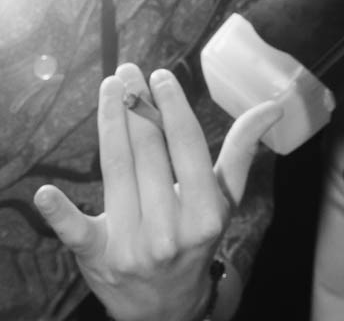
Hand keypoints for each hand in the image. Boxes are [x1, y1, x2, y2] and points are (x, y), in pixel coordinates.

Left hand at [33, 63, 280, 320]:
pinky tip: (46, 192)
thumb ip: (242, 151)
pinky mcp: (97, 257)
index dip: (171, 107)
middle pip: (148, 153)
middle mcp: (169, 232)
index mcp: (204, 214)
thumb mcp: (223, 200)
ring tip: (110, 88)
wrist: (163, 307)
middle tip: (128, 71)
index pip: (186, 147)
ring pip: (116, 171)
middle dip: (136, 106)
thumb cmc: (196, 238)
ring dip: (110, 124)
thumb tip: (272, 106)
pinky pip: (75, 231)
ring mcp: (131, 246)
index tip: (160, 76)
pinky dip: (59, 213)